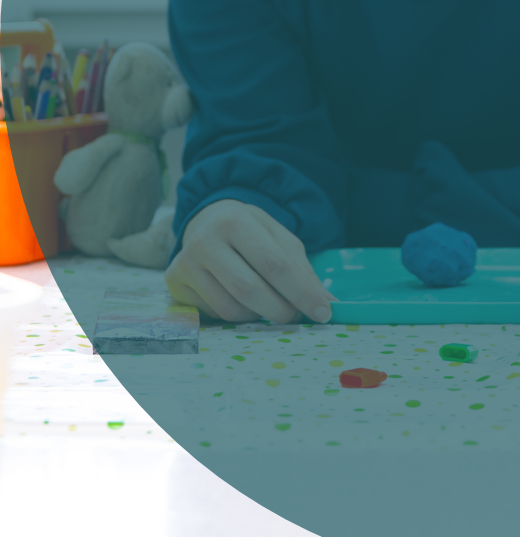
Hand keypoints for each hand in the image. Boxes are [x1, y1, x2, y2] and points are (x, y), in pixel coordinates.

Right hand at [164, 199, 335, 323]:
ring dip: (259, 315)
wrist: (209, 221)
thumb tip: (327, 304)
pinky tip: (243, 300)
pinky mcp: (175, 282)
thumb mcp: (280, 239)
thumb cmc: (252, 232)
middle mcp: (204, 240)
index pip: (275, 265)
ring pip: (231, 308)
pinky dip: (238, 314)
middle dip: (281, 310)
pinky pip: (215, 314)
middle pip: (250, 290)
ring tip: (270, 304)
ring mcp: (185, 262)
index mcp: (236, 220)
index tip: (323, 312)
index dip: (301, 292)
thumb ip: (302, 270)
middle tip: (296, 316)